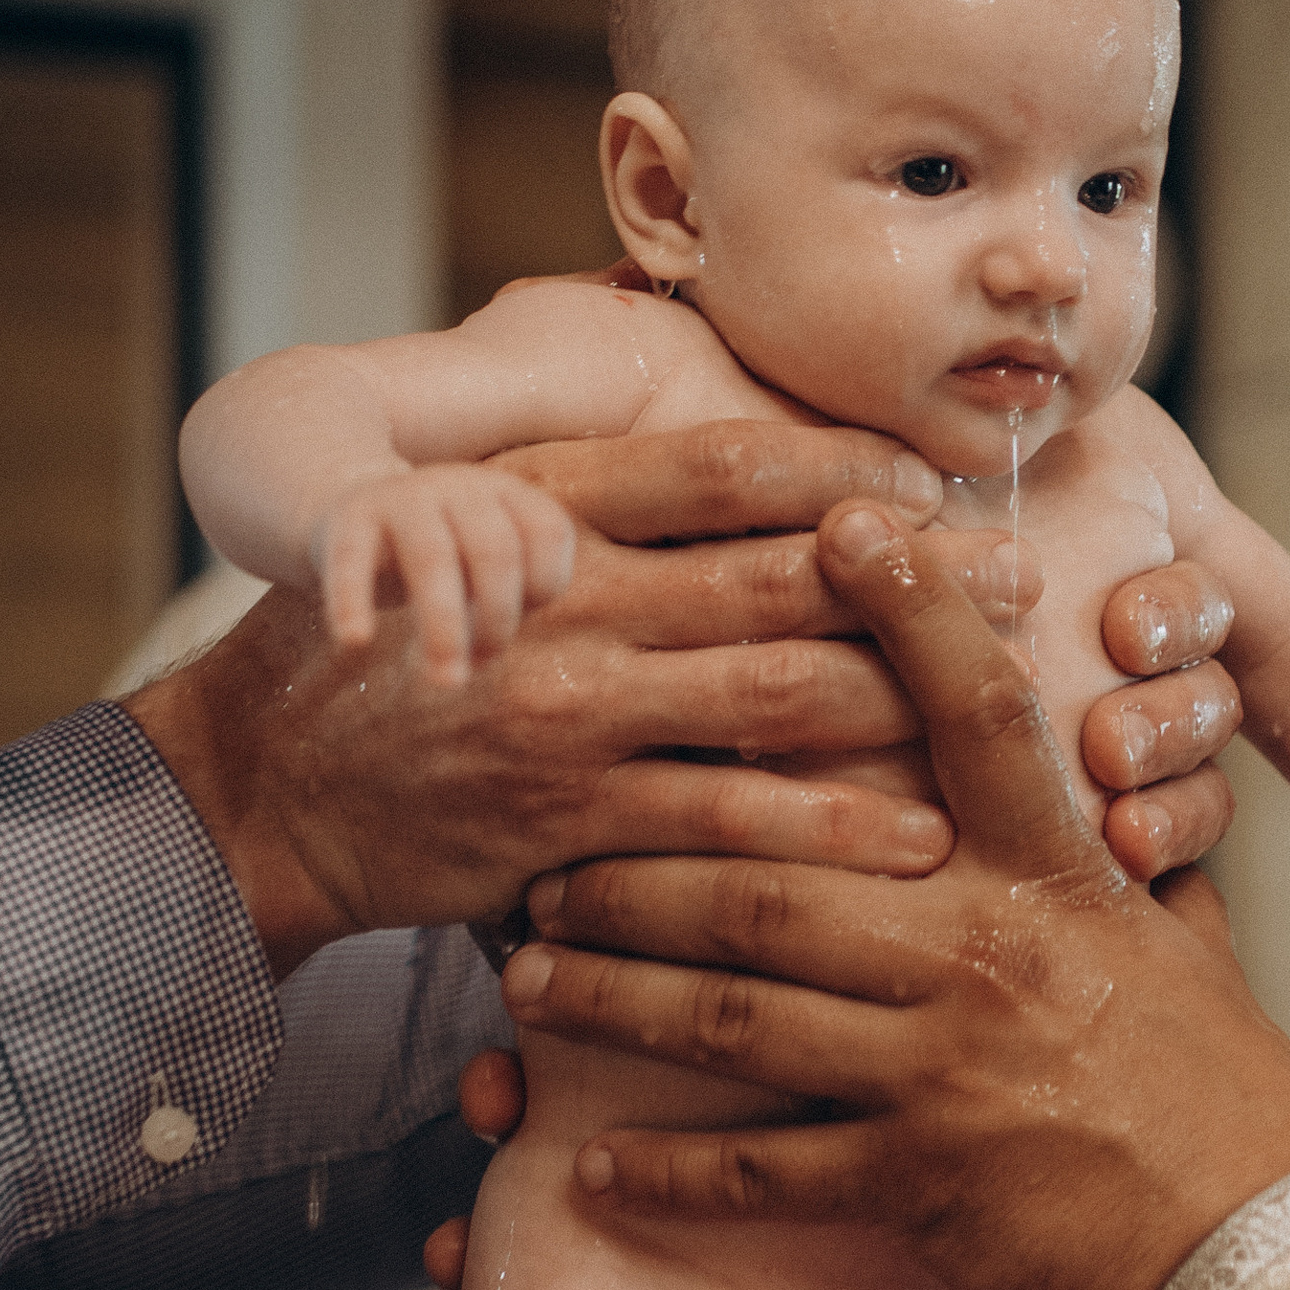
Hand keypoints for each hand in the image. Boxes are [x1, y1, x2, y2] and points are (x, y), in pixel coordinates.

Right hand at [125, 418, 1000, 976]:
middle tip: (1027, 575)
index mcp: (543, 510)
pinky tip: (922, 835)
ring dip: (909, 692)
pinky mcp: (572, 821)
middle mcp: (568, 598)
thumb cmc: (377, 654)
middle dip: (922, 577)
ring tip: (1013, 690)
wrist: (261, 786)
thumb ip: (573, 502)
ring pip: (778, 692)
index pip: (720, 468)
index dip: (840, 467)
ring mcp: (572, 712)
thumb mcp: (452, 532)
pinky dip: (832, 829)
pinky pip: (729, 823)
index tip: (930, 477)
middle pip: (783, 573)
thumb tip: (694, 454)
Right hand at [315, 463, 578, 680]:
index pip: (547, 532)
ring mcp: (404, 496)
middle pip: (495, 552)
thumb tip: (465, 667)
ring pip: (433, 558)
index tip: (517, 620)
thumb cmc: (441, 558)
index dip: (540, 587)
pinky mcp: (351, 516)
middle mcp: (460, 485)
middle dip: (496, 621)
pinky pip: (353, 560)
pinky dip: (352, 601)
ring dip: (443, 627)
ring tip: (441, 682)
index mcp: (506, 491)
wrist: (355, 514)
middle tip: (475, 671)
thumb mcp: (480, 574)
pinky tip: (355, 641)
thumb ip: (491, 615)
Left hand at [496, 503, 1289, 1289]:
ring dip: (612, 992)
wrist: (1256, 1251)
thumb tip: (1124, 790)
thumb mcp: (1191, 948)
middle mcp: (986, 953)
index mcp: (1059, 877)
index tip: (834, 528)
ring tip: (525, 975)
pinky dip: (666, 1168)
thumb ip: (1137, 862)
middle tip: (546, 851)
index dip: (909, 614)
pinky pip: (760, 1171)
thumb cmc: (1226, 1093)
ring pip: (733, 1012)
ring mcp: (944, 1068)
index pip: (979, 714)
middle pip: (772, 876)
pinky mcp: (917, 1179)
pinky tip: (589, 1161)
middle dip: (639, 862)